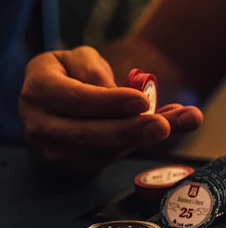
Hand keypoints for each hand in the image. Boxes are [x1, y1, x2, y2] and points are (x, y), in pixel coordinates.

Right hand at [19, 46, 202, 176]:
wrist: (58, 102)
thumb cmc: (71, 74)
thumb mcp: (81, 59)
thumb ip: (96, 71)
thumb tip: (119, 93)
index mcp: (39, 89)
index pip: (73, 99)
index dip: (107, 102)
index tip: (141, 100)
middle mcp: (40, 126)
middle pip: (87, 134)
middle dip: (129, 130)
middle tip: (163, 125)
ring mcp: (55, 153)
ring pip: (104, 151)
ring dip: (145, 139)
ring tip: (185, 121)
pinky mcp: (76, 168)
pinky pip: (113, 158)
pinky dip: (143, 143)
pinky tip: (171, 127)